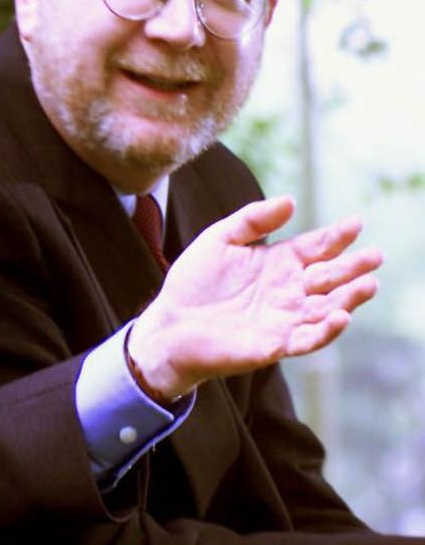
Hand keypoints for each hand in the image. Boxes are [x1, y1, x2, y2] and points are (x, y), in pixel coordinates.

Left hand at [128, 196, 380, 398]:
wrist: (169, 324)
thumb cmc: (193, 283)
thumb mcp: (219, 240)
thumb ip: (252, 220)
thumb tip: (291, 200)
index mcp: (278, 262)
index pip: (315, 247)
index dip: (336, 236)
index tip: (356, 224)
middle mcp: (288, 290)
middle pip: (329, 276)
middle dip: (353, 266)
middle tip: (375, 255)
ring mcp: (284, 318)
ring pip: (326, 307)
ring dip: (349, 298)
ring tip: (368, 284)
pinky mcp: (275, 344)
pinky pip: (308, 338)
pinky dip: (326, 330)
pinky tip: (340, 317)